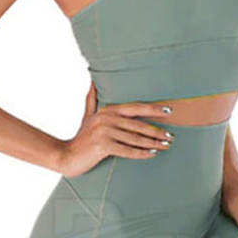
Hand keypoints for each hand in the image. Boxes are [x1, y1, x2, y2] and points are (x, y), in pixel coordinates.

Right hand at [56, 84, 174, 176]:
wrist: (66, 156)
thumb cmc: (81, 138)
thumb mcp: (87, 116)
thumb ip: (92, 100)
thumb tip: (92, 81)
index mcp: (107, 111)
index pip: (135, 108)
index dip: (153, 109)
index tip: (169, 111)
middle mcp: (107, 119)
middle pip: (138, 125)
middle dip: (156, 131)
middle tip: (171, 136)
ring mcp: (104, 132)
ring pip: (135, 139)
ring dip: (152, 143)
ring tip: (165, 146)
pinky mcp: (103, 146)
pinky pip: (127, 151)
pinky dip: (141, 153)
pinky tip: (152, 154)